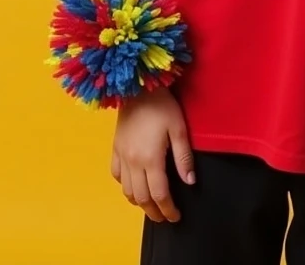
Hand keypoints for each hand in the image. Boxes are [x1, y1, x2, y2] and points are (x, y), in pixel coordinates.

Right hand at [111, 87, 194, 223]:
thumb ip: (183, 157)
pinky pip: (116, 175)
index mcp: (150, 159)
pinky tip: (133, 185)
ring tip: (151, 205)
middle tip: (164, 217)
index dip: (168, 209)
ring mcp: (121, 155)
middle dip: (154, 212)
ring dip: (139, 202)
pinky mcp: (115, 148)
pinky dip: (124, 186)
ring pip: (127, 190)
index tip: (176, 217)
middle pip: (142, 198)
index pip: (160, 194)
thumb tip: (189, 182)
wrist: (137, 86)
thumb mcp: (179, 128)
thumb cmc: (162, 105)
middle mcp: (133, 162)